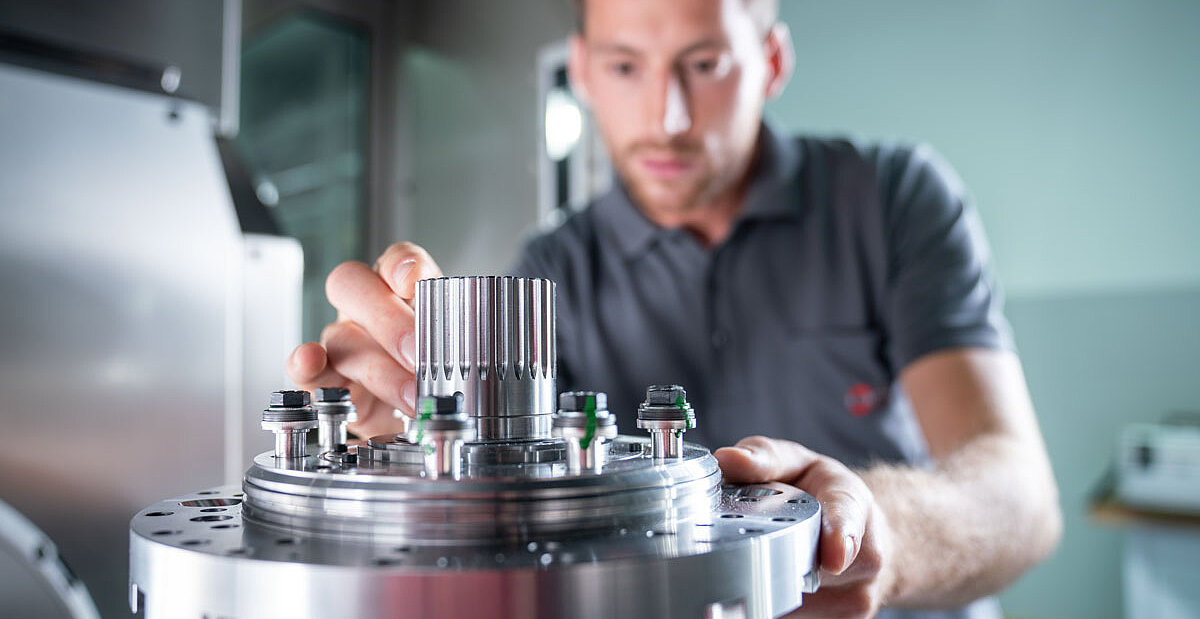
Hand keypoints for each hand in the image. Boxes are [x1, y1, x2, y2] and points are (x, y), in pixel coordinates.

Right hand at [286, 242, 443, 437]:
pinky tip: (311, 362)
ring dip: (378, 367)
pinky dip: (306, 365)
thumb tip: (469, 339)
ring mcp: (343, 344)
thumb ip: (460, 336)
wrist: (426, 418)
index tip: (413, 279)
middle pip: (354, 287)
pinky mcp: (329, 384)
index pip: (397, 260)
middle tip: (417, 352)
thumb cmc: (440, 373)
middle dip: (386, 319)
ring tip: (411, 393)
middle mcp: (366, 310)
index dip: (402, 264)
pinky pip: (307, 369)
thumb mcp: (460, 350)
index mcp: (402, 292)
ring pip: (341, 337)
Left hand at [714, 436, 894, 618]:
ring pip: (801, 602)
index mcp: (852, 502)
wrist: (861, 532)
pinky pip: (796, 617)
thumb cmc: (821, 492)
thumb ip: (762, 457)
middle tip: (749, 542)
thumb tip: (726, 460)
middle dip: (773, 557)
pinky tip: (773, 580)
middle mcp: (866, 553)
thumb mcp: (795, 462)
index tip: (835, 557)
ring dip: (769, 584)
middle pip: (812, 566)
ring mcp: (859, 594)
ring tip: (764, 556)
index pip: (848, 517)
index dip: (842, 536)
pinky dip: (776, 603)